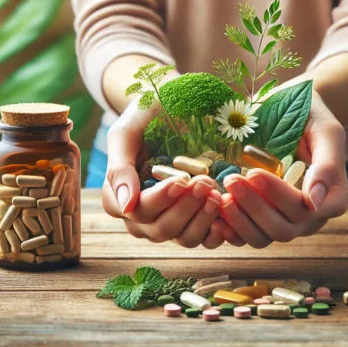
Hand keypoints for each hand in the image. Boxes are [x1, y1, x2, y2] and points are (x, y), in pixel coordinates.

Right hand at [101, 99, 223, 247]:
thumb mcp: (127, 133)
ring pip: (184, 238)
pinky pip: (205, 240)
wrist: (173, 106)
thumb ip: (119, 167)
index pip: (137, 212)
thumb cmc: (145, 118)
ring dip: (202, 220)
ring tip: (217, 195)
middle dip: (185, 207)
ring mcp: (170, 221)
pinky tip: (228, 217)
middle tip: (206, 182)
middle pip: (161, 228)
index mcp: (120, 198)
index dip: (159, 200)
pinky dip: (217, 233)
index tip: (180, 181)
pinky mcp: (195, 222)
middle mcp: (143, 217)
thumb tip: (126, 206)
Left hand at [221, 91, 347, 247]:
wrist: (293, 110)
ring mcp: (286, 221)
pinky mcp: (263, 220)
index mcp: (332, 198)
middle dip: (254, 207)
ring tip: (221, 196)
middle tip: (231, 180)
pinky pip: (247, 236)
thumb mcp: (326, 131)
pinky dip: (230, 230)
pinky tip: (214, 216)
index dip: (277, 196)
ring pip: (263, 238)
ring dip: (239, 221)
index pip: (304, 210)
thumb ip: (328, 165)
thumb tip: (314, 202)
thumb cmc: (312, 116)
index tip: (254, 172)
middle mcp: (311, 217)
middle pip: (282, 229)